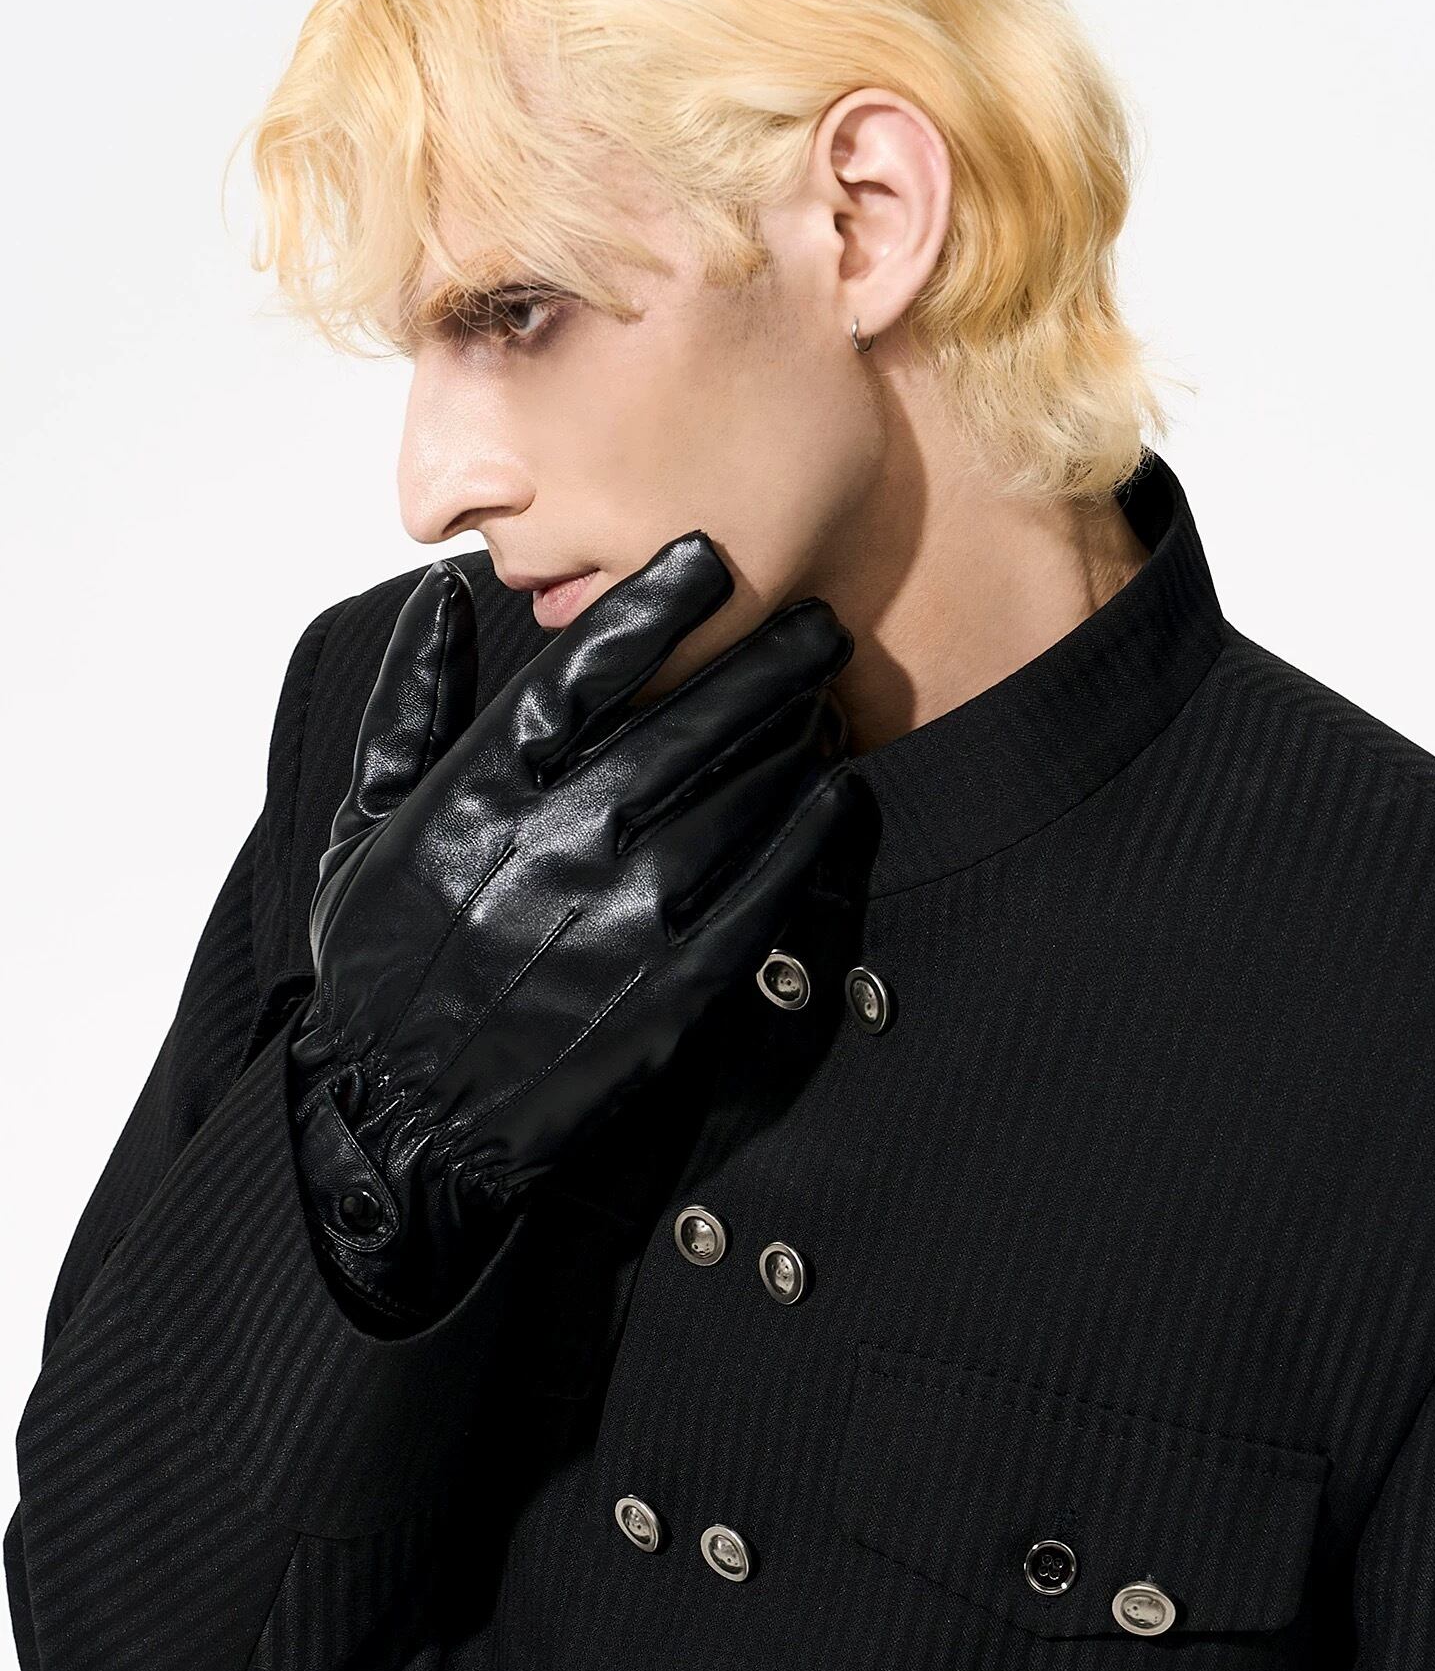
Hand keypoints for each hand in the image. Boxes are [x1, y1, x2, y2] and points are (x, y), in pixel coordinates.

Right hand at [284, 531, 857, 1325]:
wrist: (403, 1112)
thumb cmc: (383, 961)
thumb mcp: (361, 824)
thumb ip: (405, 706)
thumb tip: (439, 598)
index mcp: (483, 788)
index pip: (585, 667)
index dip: (654, 603)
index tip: (708, 558)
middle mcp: (561, 837)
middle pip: (690, 718)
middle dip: (766, 658)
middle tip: (818, 622)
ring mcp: (625, 913)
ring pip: (739, 794)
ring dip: (795, 735)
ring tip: (826, 699)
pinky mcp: (673, 985)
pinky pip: (764, 889)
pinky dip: (809, 832)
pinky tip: (837, 792)